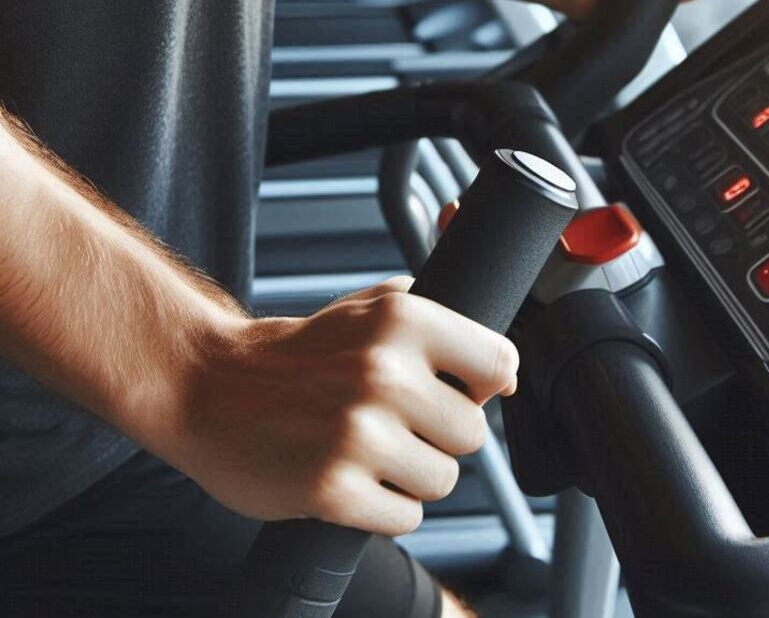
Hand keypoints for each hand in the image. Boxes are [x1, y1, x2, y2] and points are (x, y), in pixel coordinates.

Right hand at [162, 277, 518, 535]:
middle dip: (441, 435)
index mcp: (403, 319)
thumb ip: (439, 321)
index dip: (486, 384)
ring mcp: (359, 434)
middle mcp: (385, 373)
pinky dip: (385, 508)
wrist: (208, 385)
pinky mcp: (333, 489)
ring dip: (413, 475)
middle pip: (474, 433)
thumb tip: (504, 372)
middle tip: (397, 424)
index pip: (500, 363)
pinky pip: (406, 516)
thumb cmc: (299, 352)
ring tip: (371, 451)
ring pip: (444, 479)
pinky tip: (353, 479)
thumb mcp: (370, 306)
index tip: (466, 391)